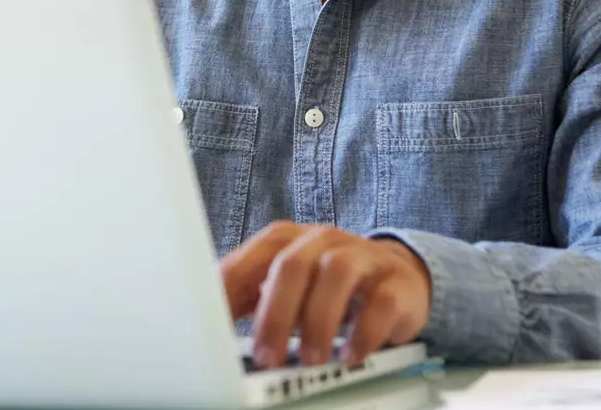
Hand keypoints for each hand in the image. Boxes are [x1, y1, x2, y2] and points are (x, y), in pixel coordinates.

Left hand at [220, 221, 431, 368]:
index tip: (213, 325)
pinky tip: (351, 355)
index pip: (255, 255)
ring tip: (310, 359)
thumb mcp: (285, 285)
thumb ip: (247, 296)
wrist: (396, 275)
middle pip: (293, 264)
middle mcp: (323, 241)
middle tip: (266, 357)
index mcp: (290, 240)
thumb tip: (205, 324)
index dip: (233, 288)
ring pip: (336, 274)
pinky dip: (364, 332)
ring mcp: (362, 257)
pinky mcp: (395, 283)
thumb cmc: (326, 284)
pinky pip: (381, 301)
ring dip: (318, 321)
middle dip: (275, 313)